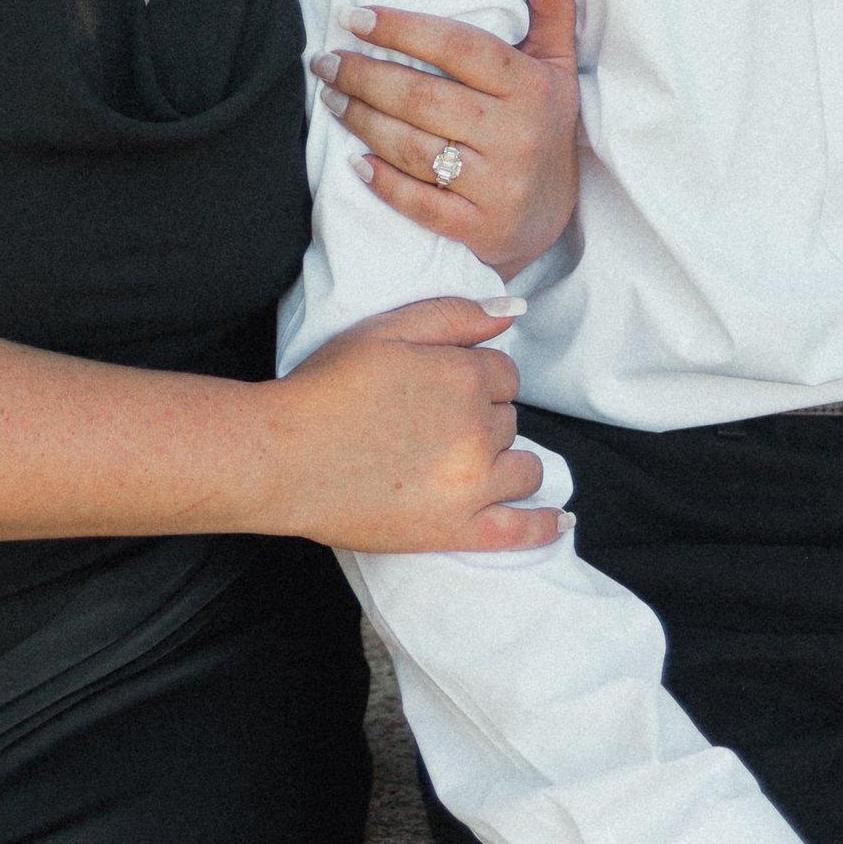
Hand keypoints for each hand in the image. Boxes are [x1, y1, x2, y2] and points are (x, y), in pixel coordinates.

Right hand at [272, 297, 561, 554]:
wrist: (282, 456)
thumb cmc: (326, 388)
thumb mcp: (386, 329)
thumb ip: (455, 315)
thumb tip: (514, 312)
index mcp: (465, 376)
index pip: (503, 373)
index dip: (475, 378)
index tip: (442, 390)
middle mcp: (479, 430)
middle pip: (509, 419)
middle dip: (483, 418)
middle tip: (432, 426)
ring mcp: (472, 486)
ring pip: (524, 468)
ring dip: (505, 461)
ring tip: (467, 464)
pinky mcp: (457, 531)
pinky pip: (520, 531)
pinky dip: (544, 525)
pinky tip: (559, 521)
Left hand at [311, 0, 579, 268]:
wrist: (555, 220)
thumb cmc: (544, 127)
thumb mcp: (556, 68)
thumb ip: (551, 9)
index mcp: (531, 88)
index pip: (457, 48)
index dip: (402, 29)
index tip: (354, 17)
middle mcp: (515, 134)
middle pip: (422, 97)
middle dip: (364, 75)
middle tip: (324, 60)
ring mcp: (497, 185)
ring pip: (412, 146)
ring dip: (361, 120)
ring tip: (331, 97)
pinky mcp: (479, 228)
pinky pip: (418, 201)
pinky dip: (382, 181)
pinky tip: (354, 161)